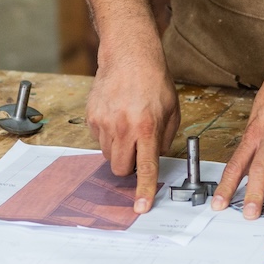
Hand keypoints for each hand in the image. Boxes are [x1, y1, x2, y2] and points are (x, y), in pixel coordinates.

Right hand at [85, 46, 178, 213]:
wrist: (129, 56)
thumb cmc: (153, 81)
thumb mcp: (172, 111)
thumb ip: (164, 139)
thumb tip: (155, 160)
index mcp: (147, 127)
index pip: (146, 167)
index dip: (144, 189)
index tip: (140, 207)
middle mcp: (123, 127)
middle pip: (120, 168)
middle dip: (129, 166)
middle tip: (137, 149)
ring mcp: (104, 123)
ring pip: (108, 155)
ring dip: (119, 149)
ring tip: (128, 126)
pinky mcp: (91, 117)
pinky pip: (99, 140)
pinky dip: (108, 135)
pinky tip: (117, 116)